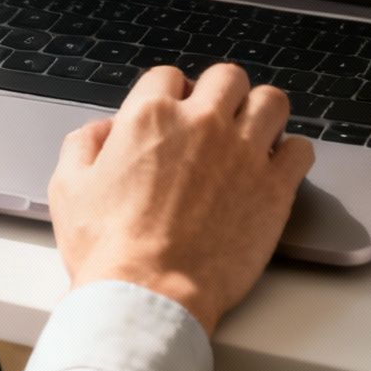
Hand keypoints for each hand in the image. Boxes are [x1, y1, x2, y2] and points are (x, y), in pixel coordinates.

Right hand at [48, 64, 313, 334]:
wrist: (149, 294)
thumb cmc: (108, 249)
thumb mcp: (68, 189)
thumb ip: (83, 145)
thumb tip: (102, 130)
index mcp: (151, 117)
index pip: (170, 76)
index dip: (172, 94)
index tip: (177, 112)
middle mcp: (202, 123)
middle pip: (228, 77)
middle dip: (222, 94)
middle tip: (219, 120)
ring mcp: (244, 152)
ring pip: (272, 101)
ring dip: (263, 114)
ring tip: (255, 135)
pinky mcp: (275, 187)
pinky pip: (301, 149)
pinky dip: (292, 154)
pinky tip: (278, 168)